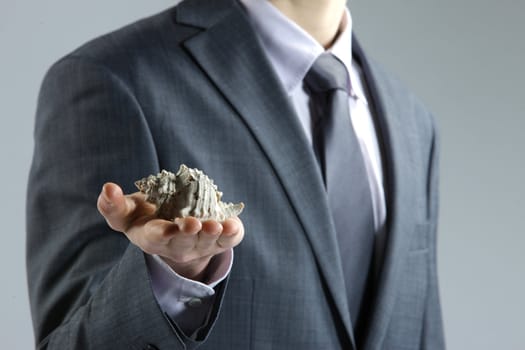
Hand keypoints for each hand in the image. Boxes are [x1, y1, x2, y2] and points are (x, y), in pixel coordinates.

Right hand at [97, 182, 243, 281]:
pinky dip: (232, 234)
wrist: (175, 224)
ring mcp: (199, 245)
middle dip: (189, 234)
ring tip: (216, 225)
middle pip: (183, 243)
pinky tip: (234, 225)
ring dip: (212, 234)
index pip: (155, 238)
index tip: (166, 228)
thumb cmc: (146, 215)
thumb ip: (113, 205)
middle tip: (194, 223)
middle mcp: (177, 246)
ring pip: (207, 242)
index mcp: (152, 238)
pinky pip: (227, 241)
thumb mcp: (128, 212)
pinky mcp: (219, 241)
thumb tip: (107, 188)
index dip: (161, 234)